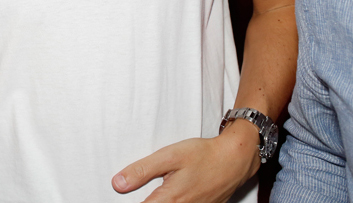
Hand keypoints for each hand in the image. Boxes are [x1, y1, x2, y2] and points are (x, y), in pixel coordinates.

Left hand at [112, 120, 259, 201]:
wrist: (234, 159)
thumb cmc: (202, 155)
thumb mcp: (168, 156)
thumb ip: (142, 171)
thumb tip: (118, 184)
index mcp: (169, 199)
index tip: (120, 196)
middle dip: (145, 202)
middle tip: (132, 191)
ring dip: (159, 202)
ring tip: (155, 192)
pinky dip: (172, 202)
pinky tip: (170, 195)